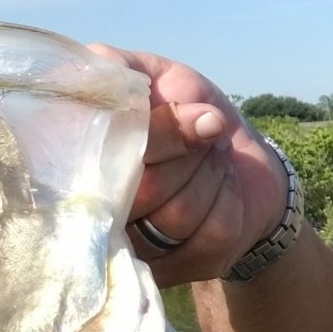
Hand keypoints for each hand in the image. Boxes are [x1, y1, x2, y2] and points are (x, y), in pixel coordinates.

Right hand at [91, 46, 288, 286]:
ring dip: (207, 172)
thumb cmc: (193, 114)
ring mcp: (138, 251)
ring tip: (212, 154)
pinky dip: (228, 196)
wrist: (249, 160)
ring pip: (175, 215)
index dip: (150, 133)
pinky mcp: (183, 270)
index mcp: (83, 170)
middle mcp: (98, 220)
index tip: (183, 109)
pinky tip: (226, 184)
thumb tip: (93, 62)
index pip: (95, 162)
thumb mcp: (162, 80)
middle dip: (183, 148)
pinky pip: (209, 232)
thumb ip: (122, 70)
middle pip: (139, 191)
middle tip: (205, 127)